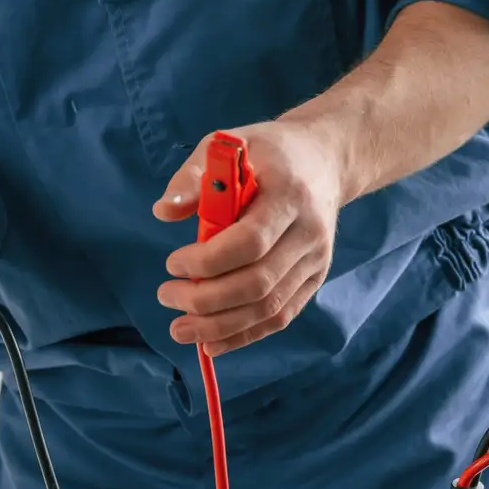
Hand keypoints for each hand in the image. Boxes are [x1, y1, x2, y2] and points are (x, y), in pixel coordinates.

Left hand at [153, 121, 350, 355]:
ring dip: (220, 326)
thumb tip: (163, 212)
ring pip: (269, 308)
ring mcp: (316, 261)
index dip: (207, 261)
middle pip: (259, 283)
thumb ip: (193, 178)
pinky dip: (244, 335)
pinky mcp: (314, 280)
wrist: (325, 161)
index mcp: (289, 195)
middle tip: (166, 296)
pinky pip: (280, 317)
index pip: (251, 241)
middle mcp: (309, 233)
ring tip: (180, 329)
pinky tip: (210, 342)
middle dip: (206, 300)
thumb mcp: (227, 146)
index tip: (172, 263)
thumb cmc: (267, 153)